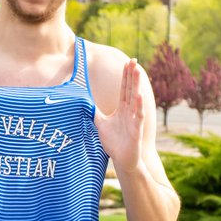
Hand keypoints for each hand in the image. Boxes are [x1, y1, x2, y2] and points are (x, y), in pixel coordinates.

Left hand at [95, 59, 145, 173]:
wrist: (122, 159)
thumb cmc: (113, 142)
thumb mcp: (100, 124)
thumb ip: (94, 112)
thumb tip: (82, 102)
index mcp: (122, 109)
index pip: (124, 88)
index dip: (125, 76)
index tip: (127, 62)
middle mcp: (130, 112)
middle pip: (131, 89)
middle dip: (132, 75)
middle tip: (134, 60)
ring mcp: (134, 120)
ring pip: (135, 99)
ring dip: (136, 85)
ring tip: (138, 72)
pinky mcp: (137, 130)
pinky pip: (138, 116)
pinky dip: (138, 106)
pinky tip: (138, 96)